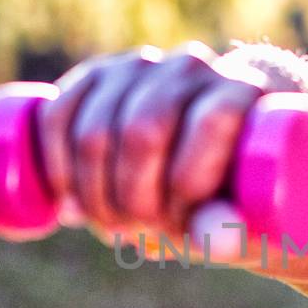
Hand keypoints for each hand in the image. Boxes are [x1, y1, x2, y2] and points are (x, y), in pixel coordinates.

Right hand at [37, 42, 297, 252]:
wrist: (217, 149)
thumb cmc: (242, 191)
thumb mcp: (251, 217)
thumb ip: (238, 232)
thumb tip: (219, 240)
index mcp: (243, 87)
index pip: (207, 125)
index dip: (185, 187)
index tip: (182, 229)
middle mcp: (192, 67)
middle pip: (143, 131)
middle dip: (132, 199)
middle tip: (139, 236)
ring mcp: (140, 67)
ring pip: (95, 129)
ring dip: (92, 193)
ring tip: (112, 226)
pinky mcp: (96, 77)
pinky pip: (58, 113)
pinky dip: (56, 163)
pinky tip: (66, 197)